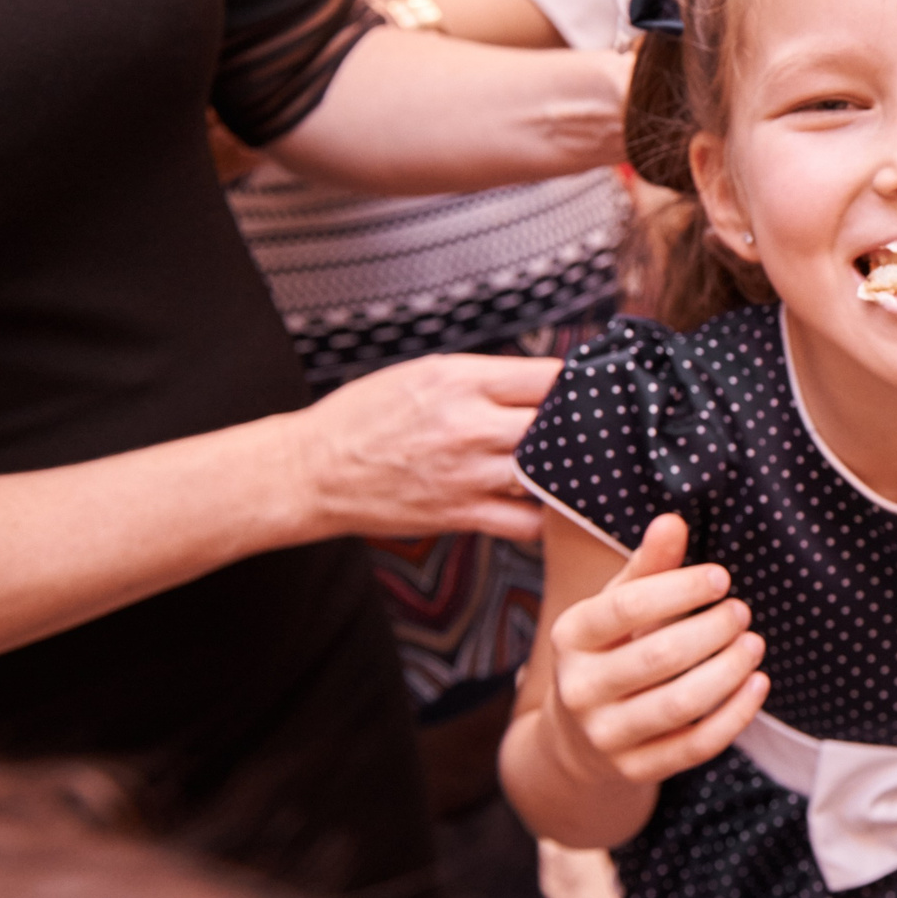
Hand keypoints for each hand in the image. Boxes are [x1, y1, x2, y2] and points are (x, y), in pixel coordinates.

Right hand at [293, 353, 564, 541]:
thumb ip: (485, 379)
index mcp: (461, 380)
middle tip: (586, 431)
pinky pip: (528, 523)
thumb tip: (541, 382)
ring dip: (563, 472)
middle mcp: (470, 425)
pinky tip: (541, 506)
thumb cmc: (364, 418)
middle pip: (560, 424)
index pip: (551, 376)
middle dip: (578, 427)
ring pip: (550, 474)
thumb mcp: (425, 374)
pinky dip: (542, 517)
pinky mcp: (462, 514)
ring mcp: (469, 473)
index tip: (586, 391)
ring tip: (567, 467)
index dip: (578, 384)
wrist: (310, 471)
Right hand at [542, 514, 769, 784]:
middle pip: (658, 656)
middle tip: (742, 612)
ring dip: (729, 671)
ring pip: (680, 704)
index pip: (627, 607)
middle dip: (713, 630)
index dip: (681, 589)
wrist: (577, 739)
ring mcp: (605, 735)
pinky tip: (759, 684)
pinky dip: (735, 714)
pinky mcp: (635, 770)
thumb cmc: (611, 652)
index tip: (721, 578)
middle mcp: (579, 688)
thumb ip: (647, 566)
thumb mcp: (617, 606)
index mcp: (571, 636)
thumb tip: (673, 520)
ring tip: (754, 644)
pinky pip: (695, 746)